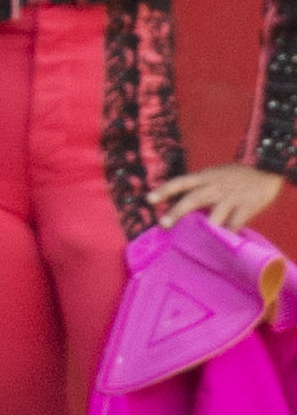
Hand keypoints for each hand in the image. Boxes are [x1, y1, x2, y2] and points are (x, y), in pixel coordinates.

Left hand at [147, 162, 281, 231]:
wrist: (266, 169)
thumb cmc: (236, 176)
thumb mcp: (215, 175)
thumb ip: (200, 187)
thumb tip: (179, 206)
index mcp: (205, 177)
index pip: (181, 182)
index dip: (165, 189)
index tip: (149, 199)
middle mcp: (215, 186)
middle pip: (193, 198)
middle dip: (177, 212)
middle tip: (164, 224)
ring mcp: (231, 196)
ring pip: (215, 215)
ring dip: (205, 229)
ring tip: (196, 243)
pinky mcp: (247, 206)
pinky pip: (235, 224)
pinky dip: (228, 235)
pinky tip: (222, 245)